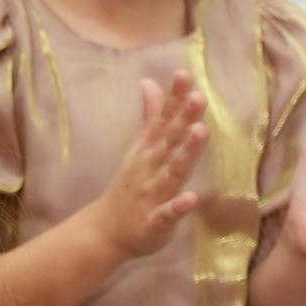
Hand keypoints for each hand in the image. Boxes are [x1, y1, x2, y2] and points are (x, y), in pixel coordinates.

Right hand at [90, 70, 207, 263]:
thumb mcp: (140, 148)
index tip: (184, 74)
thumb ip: (151, 116)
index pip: (164, 120)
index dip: (175, 98)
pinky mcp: (155, 222)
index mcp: (150, 151)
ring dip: (185, 153)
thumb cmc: (131, 186)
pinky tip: (190, 198)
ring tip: (199, 132)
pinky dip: (177, 207)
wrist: (106, 232)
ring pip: (172, 172)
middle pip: (170, 141)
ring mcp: (152, 194)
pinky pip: (167, 214)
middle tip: (199, 97)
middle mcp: (151, 168)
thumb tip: (149, 81)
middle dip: (184, 119)